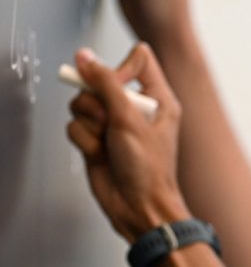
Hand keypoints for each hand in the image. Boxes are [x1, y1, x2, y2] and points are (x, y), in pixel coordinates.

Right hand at [66, 44, 189, 241]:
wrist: (139, 207)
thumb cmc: (150, 170)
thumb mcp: (129, 120)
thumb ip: (106, 84)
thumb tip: (86, 59)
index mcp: (158, 98)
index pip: (138, 59)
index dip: (121, 68)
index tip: (115, 85)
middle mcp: (136, 108)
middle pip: (100, 80)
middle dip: (98, 102)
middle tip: (109, 122)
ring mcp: (115, 124)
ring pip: (83, 103)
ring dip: (90, 124)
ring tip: (106, 142)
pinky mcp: (97, 139)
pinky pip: (75, 125)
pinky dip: (84, 140)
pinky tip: (100, 154)